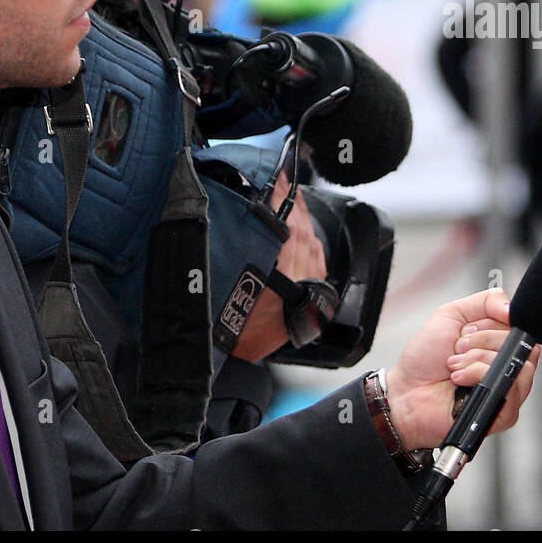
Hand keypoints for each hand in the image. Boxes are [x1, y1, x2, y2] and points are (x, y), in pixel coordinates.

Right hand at [231, 172, 326, 362]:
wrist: (232, 363)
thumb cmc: (223, 325)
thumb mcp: (224, 284)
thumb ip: (238, 251)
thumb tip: (248, 213)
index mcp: (283, 280)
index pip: (289, 229)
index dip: (284, 201)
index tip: (277, 180)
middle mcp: (301, 286)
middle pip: (304, 234)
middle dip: (294, 205)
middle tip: (284, 180)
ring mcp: (310, 292)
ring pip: (313, 245)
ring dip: (304, 219)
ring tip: (293, 197)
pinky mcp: (313, 299)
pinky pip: (319, 261)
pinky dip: (313, 241)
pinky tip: (306, 230)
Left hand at [386, 289, 539, 451]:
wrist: (406, 392)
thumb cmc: (425, 360)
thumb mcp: (451, 315)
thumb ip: (486, 301)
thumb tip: (512, 309)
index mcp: (498, 344)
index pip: (520, 327)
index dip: (494, 324)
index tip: (469, 330)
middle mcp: (506, 366)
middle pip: (522, 344)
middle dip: (482, 341)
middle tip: (459, 349)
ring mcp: (506, 390)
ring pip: (517, 364)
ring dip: (478, 359)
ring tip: (455, 366)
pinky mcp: (503, 413)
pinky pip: (508, 387)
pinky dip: (478, 375)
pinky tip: (459, 380)